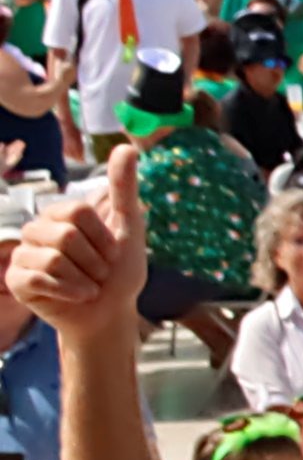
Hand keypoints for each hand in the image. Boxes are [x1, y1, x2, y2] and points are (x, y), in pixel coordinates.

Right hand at [3, 147, 147, 342]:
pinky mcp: (17, 280)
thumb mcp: (129, 227)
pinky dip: (68, 291)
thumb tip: (127, 147)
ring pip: (53, 259)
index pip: (79, 212)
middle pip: (66, 235)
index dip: (103, 238)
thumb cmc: (119, 271)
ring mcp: (23, 255)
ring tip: (89, 285)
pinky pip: (39, 280)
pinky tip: (75, 296)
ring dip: (83, 278)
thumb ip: (124, 188)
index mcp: (59, 214)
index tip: (111, 252)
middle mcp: (37, 230)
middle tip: (100, 273)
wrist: (111, 312)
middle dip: (95, 261)